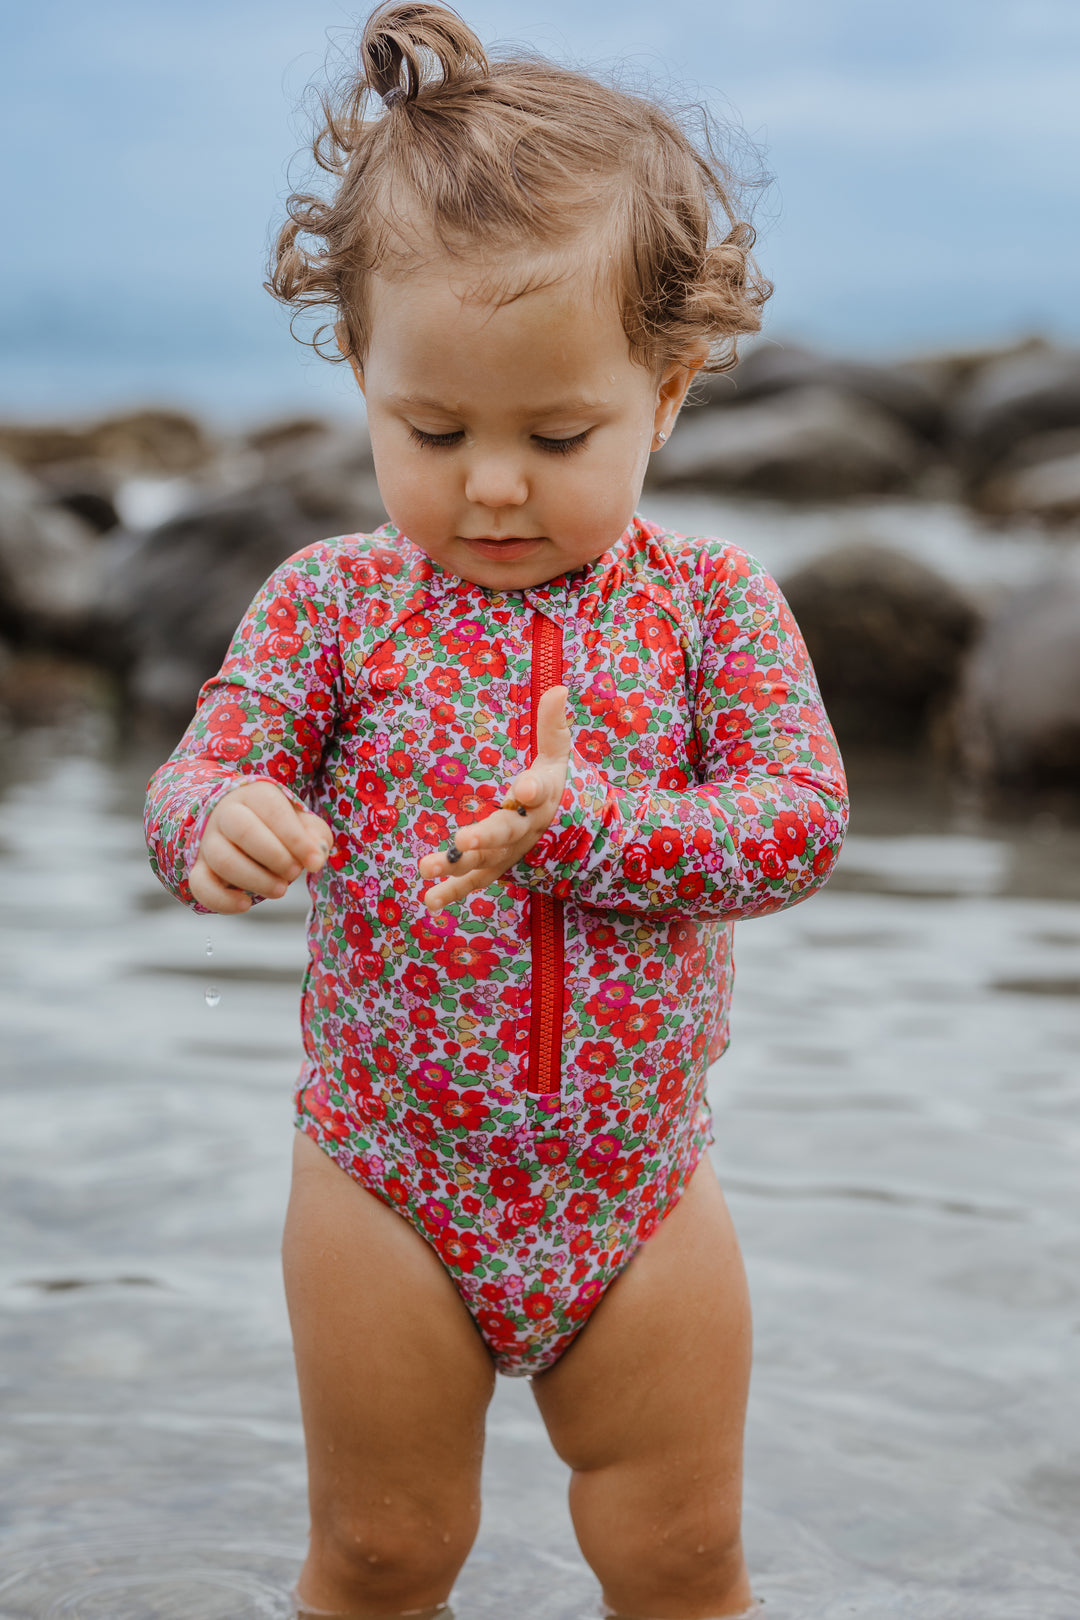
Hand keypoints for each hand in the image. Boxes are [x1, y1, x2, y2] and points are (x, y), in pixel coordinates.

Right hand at [188, 780, 333, 913]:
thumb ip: (315, 835)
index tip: (314, 862)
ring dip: (255, 880)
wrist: (242, 828)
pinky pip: (200, 885)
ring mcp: (208, 841)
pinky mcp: (198, 868)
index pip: (273, 811)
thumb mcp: (301, 822)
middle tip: (295, 873)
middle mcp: (225, 814)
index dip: (296, 840)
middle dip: (274, 856)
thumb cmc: (278, 827)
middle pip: (242, 830)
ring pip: (222, 859)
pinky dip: (221, 900)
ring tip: (280, 889)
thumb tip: (317, 856)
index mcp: (254, 795)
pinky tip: (245, 904)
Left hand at [418, 686, 570, 911]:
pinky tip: (428, 900)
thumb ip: (553, 725)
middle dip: (485, 837)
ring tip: (426, 867)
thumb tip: (559, 687)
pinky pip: (473, 883)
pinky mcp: (492, 869)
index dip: (532, 789)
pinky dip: (452, 892)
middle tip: (464, 840)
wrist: (566, 836)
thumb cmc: (553, 786)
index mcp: (542, 796)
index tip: (524, 786)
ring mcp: (508, 853)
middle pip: (505, 832)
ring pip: (482, 861)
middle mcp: (525, 828)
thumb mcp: (557, 755)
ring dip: (455, 866)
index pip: (540, 790)